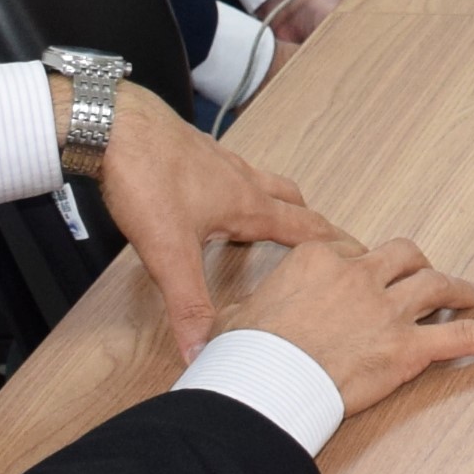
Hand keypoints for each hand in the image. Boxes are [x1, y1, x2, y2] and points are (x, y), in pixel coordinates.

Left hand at [84, 80, 343, 358]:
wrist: (114, 123)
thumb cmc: (146, 176)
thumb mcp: (168, 252)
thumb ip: (188, 303)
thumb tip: (201, 350)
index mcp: (247, 204)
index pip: (305, 228)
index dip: (334, 244)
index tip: (358, 254)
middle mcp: (240, 179)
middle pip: (290, 199)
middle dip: (309, 221)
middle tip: (321, 239)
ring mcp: (217, 161)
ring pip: (261, 180)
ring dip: (274, 199)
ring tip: (272, 217)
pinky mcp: (192, 151)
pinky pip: (229, 168)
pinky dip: (237, 185)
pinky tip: (214, 195)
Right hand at [214, 232, 473, 417]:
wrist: (262, 384)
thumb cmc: (245, 355)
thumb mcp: (236, 317)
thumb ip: (249, 309)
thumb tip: (230, 321)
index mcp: (319, 259)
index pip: (353, 250)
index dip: (362, 267)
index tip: (360, 281)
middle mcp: (360, 276)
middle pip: (402, 256)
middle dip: (416, 265)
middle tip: (423, 279)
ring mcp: (387, 310)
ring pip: (435, 284)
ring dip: (455, 289)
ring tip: (466, 295)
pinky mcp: (408, 348)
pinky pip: (464, 338)